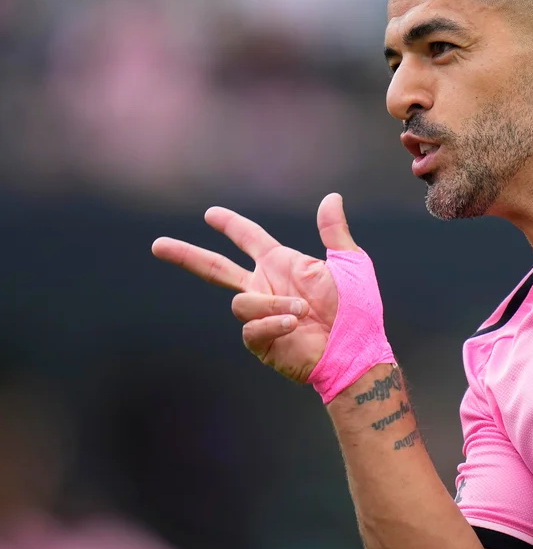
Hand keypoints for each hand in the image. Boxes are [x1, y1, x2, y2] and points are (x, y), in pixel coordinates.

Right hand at [151, 193, 358, 382]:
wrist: (357, 350)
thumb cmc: (359, 310)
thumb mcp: (351, 264)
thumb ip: (334, 232)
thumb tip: (332, 197)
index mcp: (282, 265)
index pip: (249, 238)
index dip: (231, 225)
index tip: (211, 214)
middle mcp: (266, 287)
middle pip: (215, 268)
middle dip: (187, 256)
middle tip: (158, 244)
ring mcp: (261, 315)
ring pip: (240, 302)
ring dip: (273, 304)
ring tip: (304, 312)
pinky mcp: (261, 342)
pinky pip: (250, 327)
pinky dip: (272, 322)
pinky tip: (294, 324)